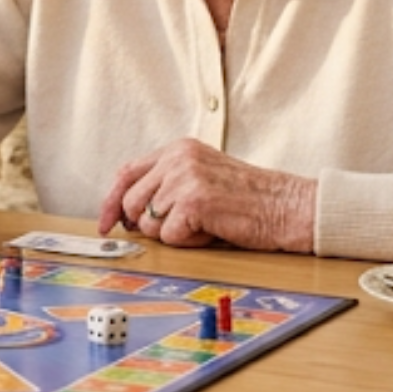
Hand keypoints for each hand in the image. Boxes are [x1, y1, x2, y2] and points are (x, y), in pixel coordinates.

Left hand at [97, 139, 316, 252]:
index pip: (127, 173)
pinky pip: (170, 236)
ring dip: (174, 233)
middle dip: (148, 224)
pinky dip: (189, 242)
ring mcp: (183, 178)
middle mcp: (176, 158)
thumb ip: (166, 184)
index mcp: (177, 149)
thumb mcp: (202, 176)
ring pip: (149, 223)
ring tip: (204, 224)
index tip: (106, 223)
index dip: (111, 201)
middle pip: (132, 202)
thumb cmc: (249, 198)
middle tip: (181, 227)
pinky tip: (212, 231)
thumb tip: (127, 214)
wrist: (286, 205)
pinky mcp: (193, 201)